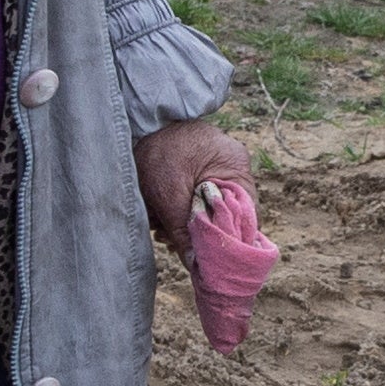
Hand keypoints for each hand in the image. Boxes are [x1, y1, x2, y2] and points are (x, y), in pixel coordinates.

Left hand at [133, 117, 251, 266]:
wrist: (138, 120)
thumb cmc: (157, 150)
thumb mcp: (168, 195)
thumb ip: (184, 231)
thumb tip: (197, 265)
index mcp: (235, 166)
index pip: (245, 214)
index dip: (229, 238)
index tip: (211, 257)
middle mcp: (233, 165)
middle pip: (226, 213)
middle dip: (200, 230)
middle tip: (172, 241)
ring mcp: (218, 164)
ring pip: (210, 206)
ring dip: (186, 221)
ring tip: (160, 226)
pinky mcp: (202, 165)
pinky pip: (199, 195)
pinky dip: (181, 207)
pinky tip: (159, 214)